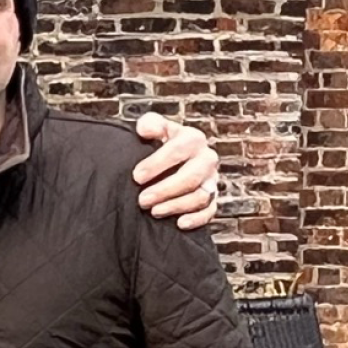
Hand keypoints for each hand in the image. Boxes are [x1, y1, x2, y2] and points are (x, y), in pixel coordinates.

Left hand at [132, 113, 218, 230]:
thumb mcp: (152, 128)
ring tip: (154, 212)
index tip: (136, 176)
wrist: (167, 162)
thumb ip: (149, 124)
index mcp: (192, 139)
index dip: (157, 163)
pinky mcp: (212, 199)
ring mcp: (211, 180)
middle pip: (192, 176)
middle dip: (165, 190)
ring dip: (177, 206)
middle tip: (142, 200)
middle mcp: (206, 159)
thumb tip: (145, 130)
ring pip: (201, 196)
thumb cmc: (156, 144)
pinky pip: (210, 211)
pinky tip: (179, 223)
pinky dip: (197, 219)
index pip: (179, 149)